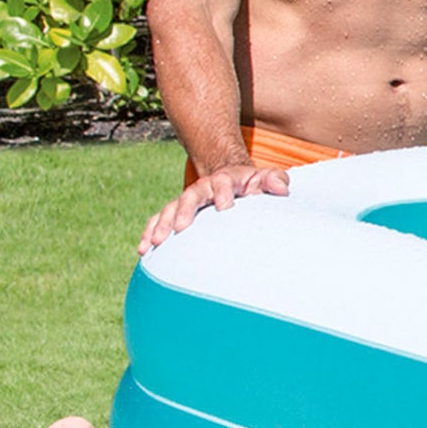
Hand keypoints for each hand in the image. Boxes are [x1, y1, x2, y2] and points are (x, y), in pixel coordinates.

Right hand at [139, 163, 290, 255]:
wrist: (231, 178)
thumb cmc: (253, 184)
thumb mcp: (266, 179)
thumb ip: (275, 181)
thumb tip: (283, 188)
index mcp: (225, 180)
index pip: (222, 183)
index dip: (222, 193)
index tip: (224, 207)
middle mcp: (202, 188)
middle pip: (190, 196)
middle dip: (185, 211)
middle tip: (181, 228)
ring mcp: (187, 200)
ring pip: (170, 209)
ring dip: (162, 225)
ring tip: (156, 242)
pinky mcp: (177, 212)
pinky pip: (160, 220)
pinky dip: (150, 232)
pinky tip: (144, 250)